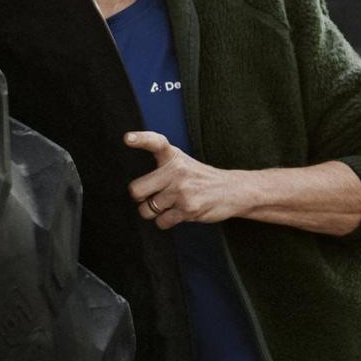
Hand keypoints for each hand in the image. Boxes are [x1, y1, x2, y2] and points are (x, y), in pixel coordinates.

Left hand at [125, 131, 247, 228]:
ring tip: (171, 205)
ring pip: (147, 209)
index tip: (128, 138)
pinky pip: (161, 222)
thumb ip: (161, 168)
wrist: (233, 190)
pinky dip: (166, 221)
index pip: (155, 142)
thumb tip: (135, 190)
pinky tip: (179, 213)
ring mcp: (183, 191)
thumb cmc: (201, 178)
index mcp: (174, 156)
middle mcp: (177, 171)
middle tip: (152, 196)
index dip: (141, 139)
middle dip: (140, 198)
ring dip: (154, 212)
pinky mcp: (188, 209)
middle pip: (136, 190)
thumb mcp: (183, 163)